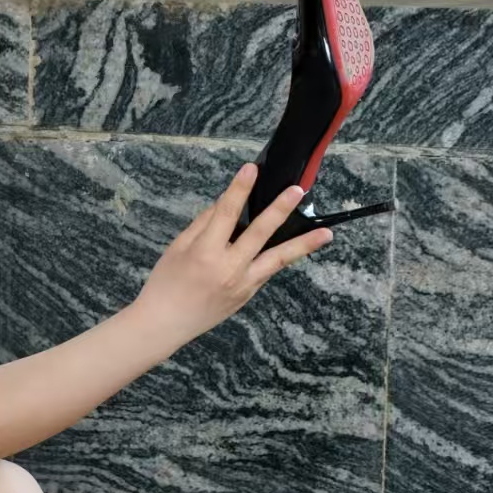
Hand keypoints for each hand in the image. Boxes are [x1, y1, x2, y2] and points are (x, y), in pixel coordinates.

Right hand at [132, 162, 332, 355]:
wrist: (166, 323)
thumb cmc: (166, 282)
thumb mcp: (178, 247)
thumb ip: (204, 224)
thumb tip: (226, 203)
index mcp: (205, 252)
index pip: (226, 213)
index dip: (239, 189)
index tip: (251, 169)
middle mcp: (229, 268)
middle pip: (260, 233)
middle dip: (280, 209)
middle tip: (297, 191)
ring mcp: (243, 283)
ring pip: (278, 259)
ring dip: (303, 245)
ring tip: (326, 233)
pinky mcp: (249, 294)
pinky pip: (269, 270)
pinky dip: (283, 257)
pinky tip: (299, 245)